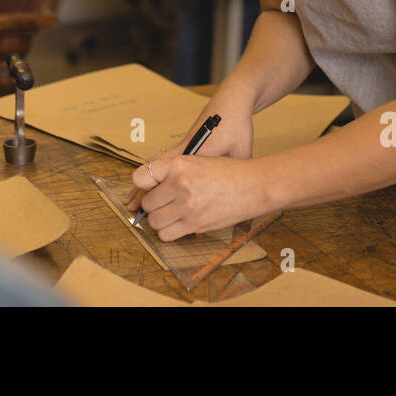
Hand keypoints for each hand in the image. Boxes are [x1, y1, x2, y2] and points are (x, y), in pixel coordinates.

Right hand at [125, 84, 254, 210]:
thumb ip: (233, 176)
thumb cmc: (237, 125)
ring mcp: (182, 146)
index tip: (145, 207)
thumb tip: (236, 199)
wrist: (231, 100)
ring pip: (155, 166)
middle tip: (132, 207)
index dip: (152, 193)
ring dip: (144, 182)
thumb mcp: (240, 152)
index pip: (166, 176)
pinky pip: (162, 161)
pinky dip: (152, 173)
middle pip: (153, 172)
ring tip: (133, 199)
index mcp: (195, 153)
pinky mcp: (185, 143)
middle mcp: (183, 150)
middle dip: (141, 191)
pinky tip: (151, 183)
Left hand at [125, 153, 266, 240]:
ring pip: (154, 221)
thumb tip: (149, 186)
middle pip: (147, 202)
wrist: (254, 186)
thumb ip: (172, 171)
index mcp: (179, 164)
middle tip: (163, 203)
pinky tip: (178, 223)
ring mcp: (187, 206)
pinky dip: (168, 232)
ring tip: (171, 213)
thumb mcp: (197, 161)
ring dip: (159, 220)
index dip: (142, 184)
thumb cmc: (228, 172)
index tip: (148, 187)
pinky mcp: (194, 225)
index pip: (141, 176)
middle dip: (152, 204)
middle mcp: (180, 184)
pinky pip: (166, 234)